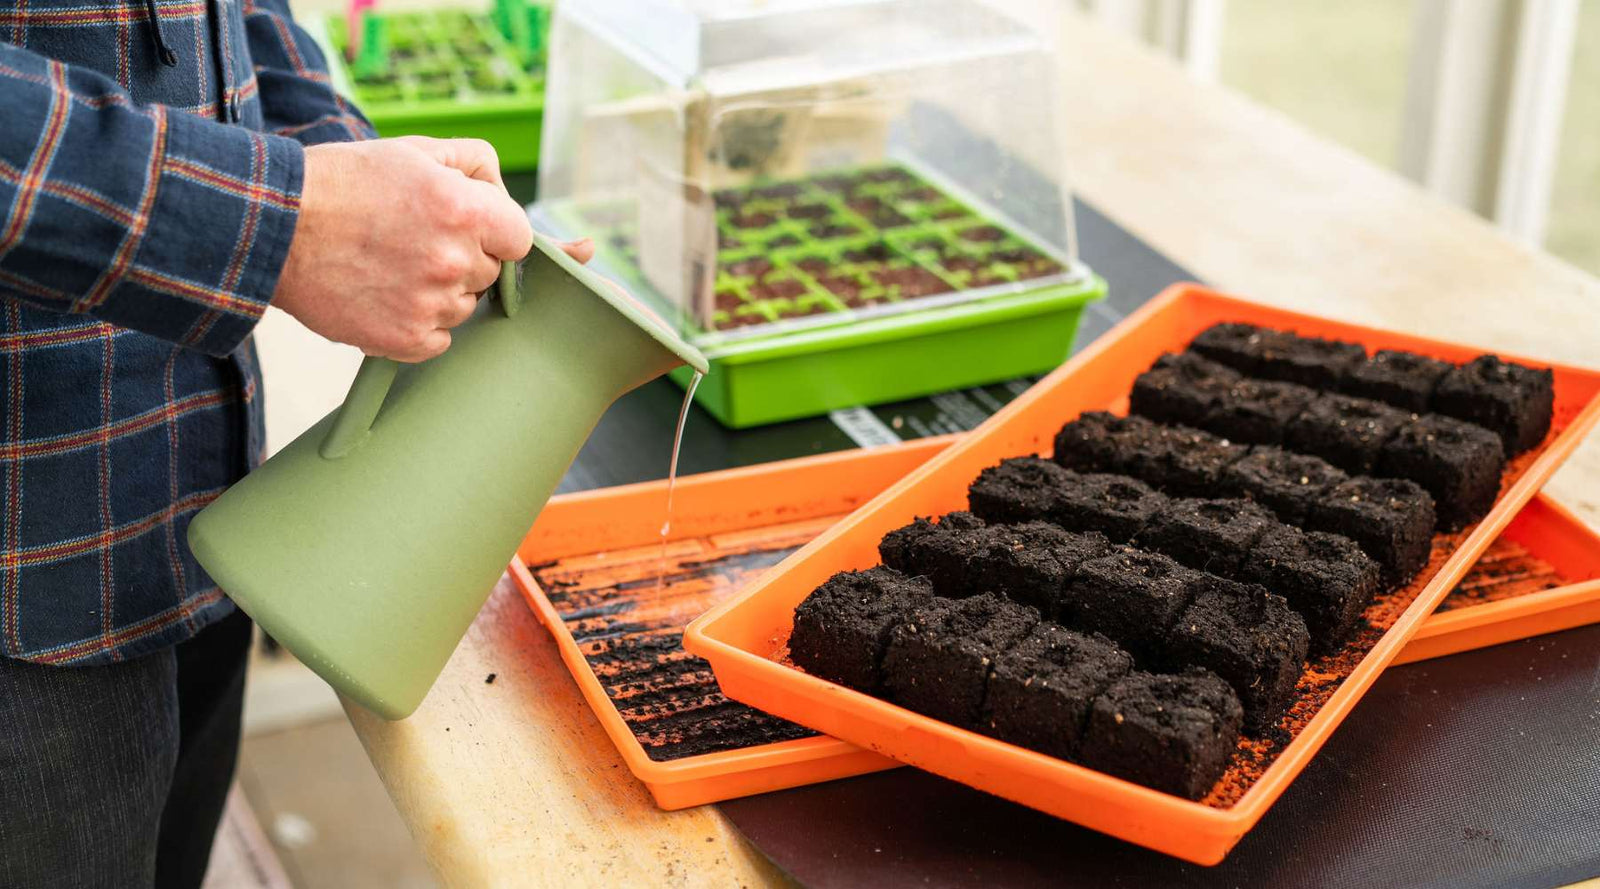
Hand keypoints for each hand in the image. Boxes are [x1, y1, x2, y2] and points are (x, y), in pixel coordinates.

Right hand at [273, 136, 591, 361]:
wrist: (273, 225)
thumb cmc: (343, 182)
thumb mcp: (412, 151)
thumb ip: (473, 162)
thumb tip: (503, 191)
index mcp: (465, 210)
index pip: (520, 237)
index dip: (494, 231)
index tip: (465, 226)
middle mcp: (454, 260)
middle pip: (490, 273)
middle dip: (463, 258)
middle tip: (413, 241)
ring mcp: (431, 305)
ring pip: (464, 307)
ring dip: (440, 292)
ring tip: (391, 266)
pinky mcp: (405, 339)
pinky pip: (439, 340)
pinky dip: (419, 324)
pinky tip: (385, 296)